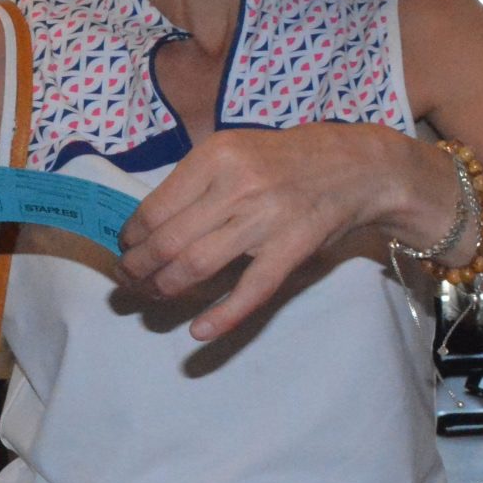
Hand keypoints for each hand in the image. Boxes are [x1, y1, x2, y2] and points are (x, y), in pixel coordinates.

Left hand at [117, 125, 401, 341]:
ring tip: (153, 295)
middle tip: (129, 280)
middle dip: (138, 268)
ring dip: (165, 288)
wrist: (355, 166)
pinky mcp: (292, 248)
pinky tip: (199, 332)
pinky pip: (251, 289)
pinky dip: (222, 315)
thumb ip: (194, 182)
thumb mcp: (233, 150)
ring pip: (197, 264)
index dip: (132, 236)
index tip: (127, 248)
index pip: (155, 208)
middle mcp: (237, 185)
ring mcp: (266, 219)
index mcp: (215, 156)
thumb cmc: (283, 159)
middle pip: (168, 241)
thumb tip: (146, 224)